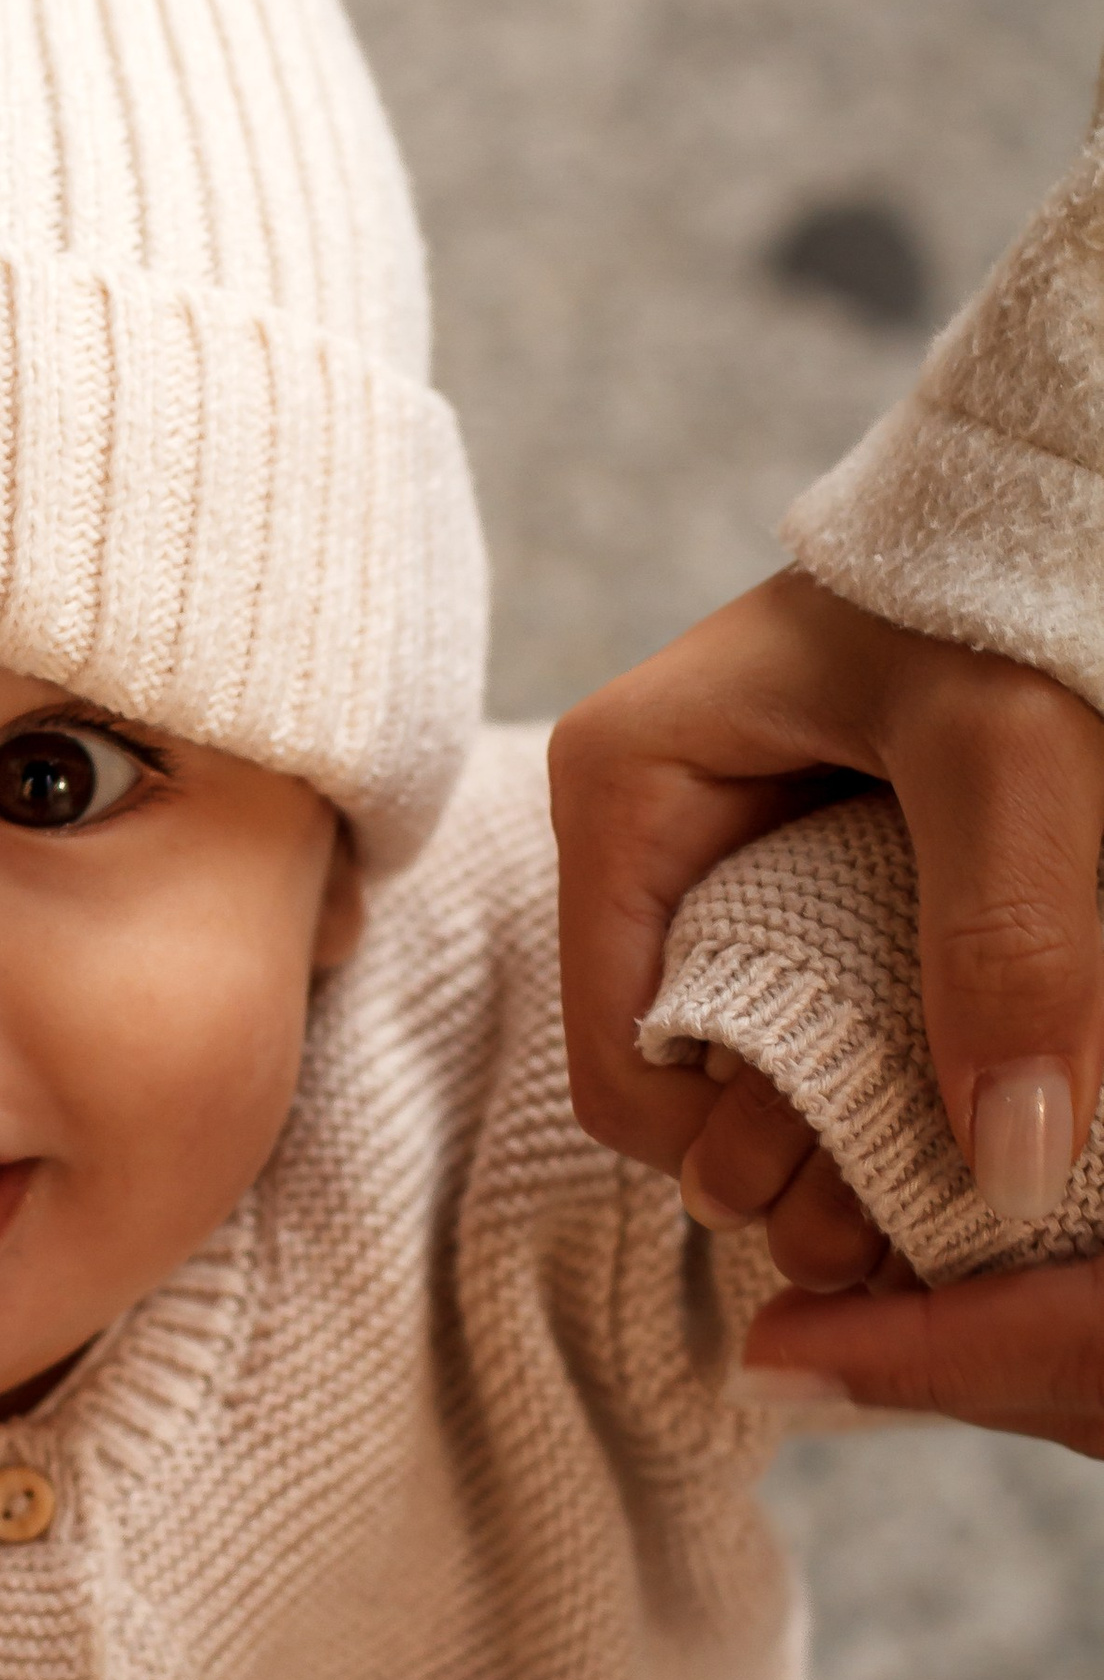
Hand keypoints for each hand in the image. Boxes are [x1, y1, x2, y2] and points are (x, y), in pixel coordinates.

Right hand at [551, 568, 1103, 1425]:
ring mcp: (723, 854)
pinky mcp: (801, 864)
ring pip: (755, 1062)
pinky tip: (979, 1081)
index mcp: (625, 792)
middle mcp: (650, 836)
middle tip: (935, 1206)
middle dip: (801, 1167)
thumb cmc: (1018, 579)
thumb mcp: (1015, 754)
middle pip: (688, 1084)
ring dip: (853, 1133)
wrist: (1080, 473)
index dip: (741, 1160)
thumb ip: (1009, 940)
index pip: (621, 1070)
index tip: (880, 1192)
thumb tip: (1009, 1160)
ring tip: (969, 1161)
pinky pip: (819, 1009)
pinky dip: (895, 1066)